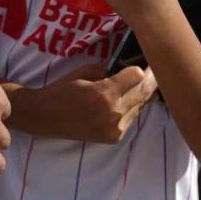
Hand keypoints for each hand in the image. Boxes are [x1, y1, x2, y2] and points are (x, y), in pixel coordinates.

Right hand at [13, 62, 156, 143]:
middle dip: (150, 79)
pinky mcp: (113, 138)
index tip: (143, 61)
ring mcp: (114, 128)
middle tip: (155, 68)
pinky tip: (126, 99)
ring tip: (142, 83)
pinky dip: (131, 108)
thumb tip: (126, 66)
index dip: (139, 68)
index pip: (137, 76)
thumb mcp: (83, 72)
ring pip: (140, 106)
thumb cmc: (62, 90)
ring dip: (141, 94)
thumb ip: (107, 68)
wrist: (45, 118)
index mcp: (104, 94)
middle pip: (143, 92)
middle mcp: (113, 113)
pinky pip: (131, 118)